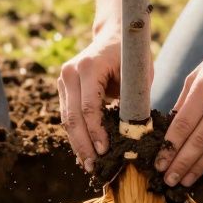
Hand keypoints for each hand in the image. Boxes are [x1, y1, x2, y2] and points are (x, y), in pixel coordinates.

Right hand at [58, 28, 143, 171]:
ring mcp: (63, 79)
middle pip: (73, 117)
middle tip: (94, 167)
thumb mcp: (138, 76)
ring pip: (66, 119)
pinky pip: (67, 115)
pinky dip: (76, 135)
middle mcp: (70, 72)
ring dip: (77, 144)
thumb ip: (134, 102)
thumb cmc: (131, 57)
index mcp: (88, 66)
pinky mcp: (63, 87)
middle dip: (83, 145)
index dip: (96, 132)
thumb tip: (134, 136)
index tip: (105, 151)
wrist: (114, 35)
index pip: (88, 107)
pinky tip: (84, 152)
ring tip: (88, 165)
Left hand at [155, 33, 202, 186]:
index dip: (170, 148)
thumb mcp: (198, 74)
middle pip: (200, 140)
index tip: (159, 163)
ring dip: (199, 167)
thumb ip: (184, 102)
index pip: (184, 124)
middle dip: (182, 164)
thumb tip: (170, 132)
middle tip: (169, 180)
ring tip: (185, 180)